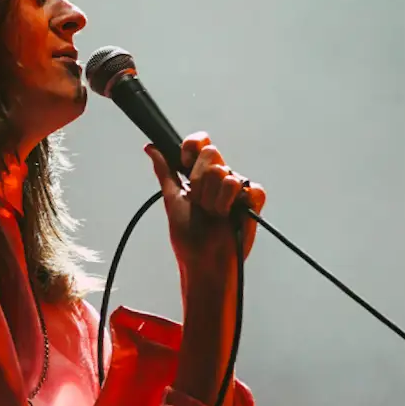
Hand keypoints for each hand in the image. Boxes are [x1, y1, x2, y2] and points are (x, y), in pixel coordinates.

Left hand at [146, 134, 264, 274]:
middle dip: (199, 183)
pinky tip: (231, 216)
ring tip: (214, 215)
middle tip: (199, 204)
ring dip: (213, 200)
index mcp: (201, 174)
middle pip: (211, 155)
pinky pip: (250, 188)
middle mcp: (220, 177)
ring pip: (225, 174)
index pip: (200, 144)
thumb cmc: (188, 237)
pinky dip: (235, 203)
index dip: (192, 148)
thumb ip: (165, 171)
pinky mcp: (253, 200)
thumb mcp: (172, 200)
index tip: (185, 165)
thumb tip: (151, 148)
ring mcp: (238, 189)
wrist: (202, 261)